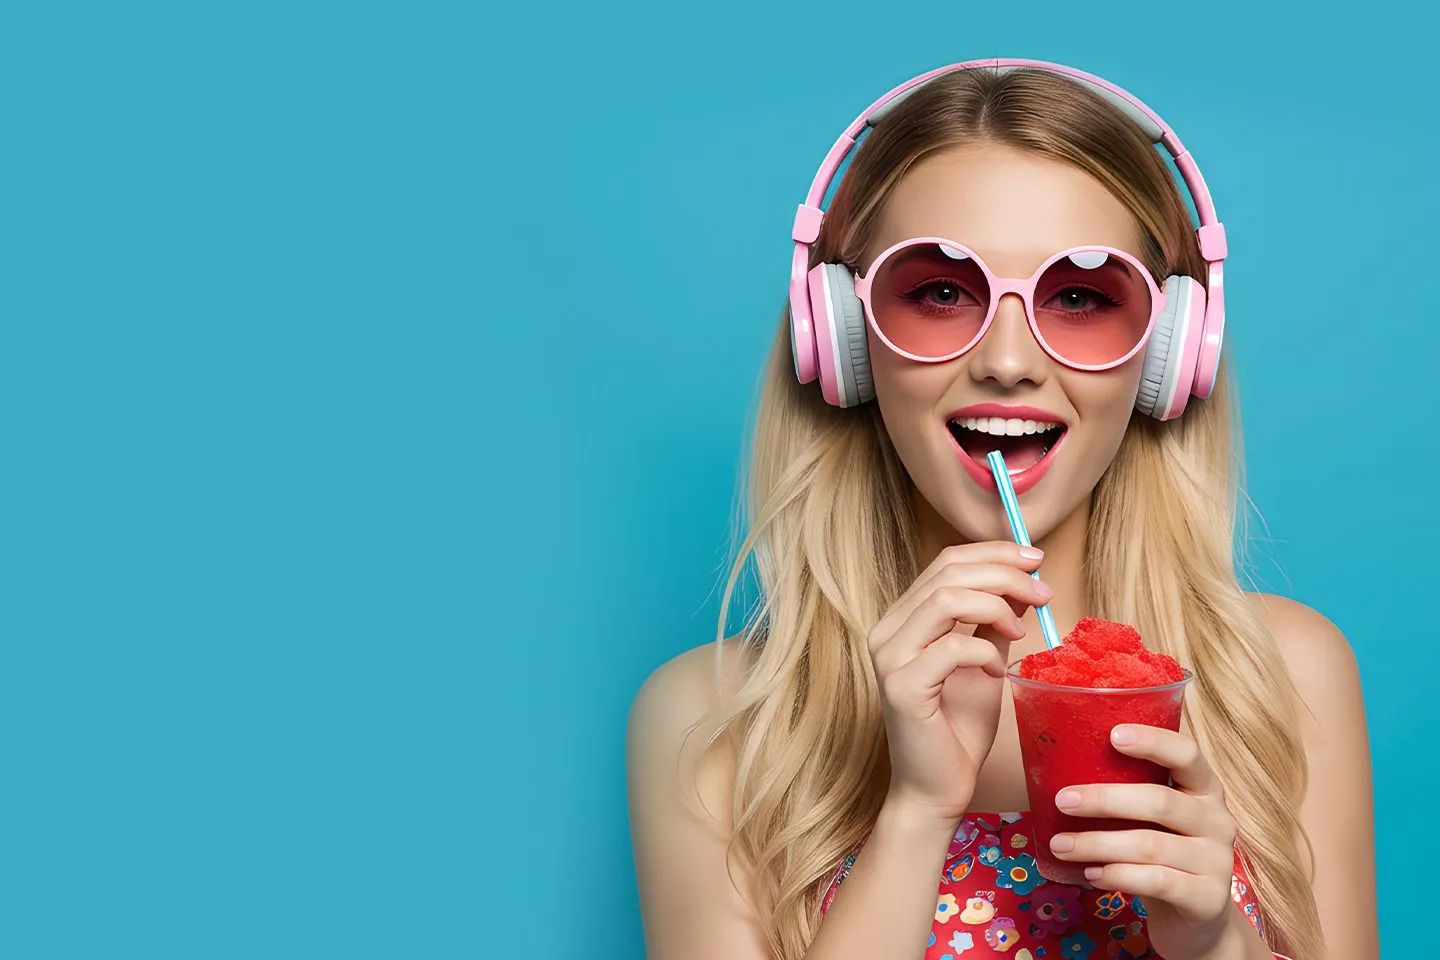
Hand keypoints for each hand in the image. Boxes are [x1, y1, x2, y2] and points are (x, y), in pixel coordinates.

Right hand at [867, 542, 1049, 825]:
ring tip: (1024, 631)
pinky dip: (986, 652)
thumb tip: (1022, 583)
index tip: (1035, 560)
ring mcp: (890, 658)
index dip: (994, 554)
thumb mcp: (983, 663)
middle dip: (1004, 574)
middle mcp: (886, 631)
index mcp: (902, 619)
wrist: (935, 790)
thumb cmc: (957, 730)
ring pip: (946, 599)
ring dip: (997, 606)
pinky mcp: (902, 687)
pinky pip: (952, 647)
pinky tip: (999, 673)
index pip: (946, 563)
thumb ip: (992, 622)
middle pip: (947, 573)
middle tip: (1043, 593)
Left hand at [1046, 724, 1261, 959]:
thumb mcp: (1154, 819)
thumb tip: (1058, 768)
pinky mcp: (1208, 898)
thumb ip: (1128, 792)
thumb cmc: (1162, 853)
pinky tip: (1091, 874)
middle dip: (1104, 800)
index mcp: (1204, 789)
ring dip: (1098, 844)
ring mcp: (1218, 861)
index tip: (1113, 735)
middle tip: (1062, 801)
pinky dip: (1118, 875)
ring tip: (1061, 845)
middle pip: (1159, 801)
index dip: (1153, 742)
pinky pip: (1156, 881)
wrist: (1197, 918)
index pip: (1187, 754)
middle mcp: (1218, 820)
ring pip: (1150, 845)